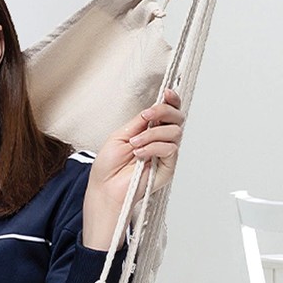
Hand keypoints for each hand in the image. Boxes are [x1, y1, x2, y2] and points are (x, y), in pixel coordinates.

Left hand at [82, 88, 184, 250]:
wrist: (104, 188)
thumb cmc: (108, 167)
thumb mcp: (121, 135)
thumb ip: (139, 122)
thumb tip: (153, 108)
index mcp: (149, 131)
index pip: (168, 113)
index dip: (171, 101)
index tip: (166, 94)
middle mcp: (160, 141)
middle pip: (177, 118)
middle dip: (163, 112)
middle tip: (147, 117)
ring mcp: (165, 154)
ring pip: (175, 132)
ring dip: (152, 134)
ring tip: (134, 144)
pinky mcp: (167, 168)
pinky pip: (169, 149)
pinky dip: (153, 147)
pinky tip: (139, 154)